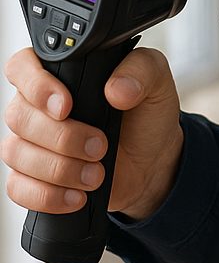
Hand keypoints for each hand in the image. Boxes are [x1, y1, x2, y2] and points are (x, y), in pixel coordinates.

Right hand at [2, 46, 183, 219]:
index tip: (66, 106)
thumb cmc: (146, 115)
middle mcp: (38, 106)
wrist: (152, 160)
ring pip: (16, 153)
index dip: (36, 86)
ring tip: (96, 173)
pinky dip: (48, 194)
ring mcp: (30, 142)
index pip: (22, 67)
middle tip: (99, 145)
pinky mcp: (31, 176)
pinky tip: (77, 195)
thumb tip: (116, 89)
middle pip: (19, 116)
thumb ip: (142, 70)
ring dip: (59, 168)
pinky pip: (18, 187)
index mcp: (62, 73)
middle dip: (62, 136)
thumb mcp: (157, 81)